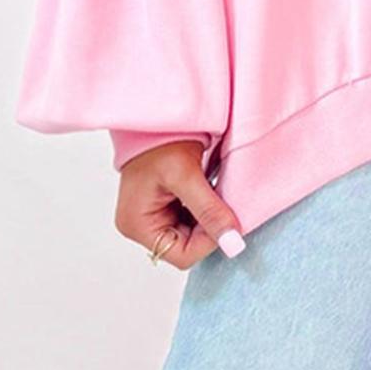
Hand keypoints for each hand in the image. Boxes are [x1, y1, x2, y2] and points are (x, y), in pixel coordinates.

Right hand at [114, 140, 242, 268]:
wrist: (159, 113)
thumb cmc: (161, 139)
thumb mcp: (187, 176)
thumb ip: (209, 211)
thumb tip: (233, 244)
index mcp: (137, 225)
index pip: (182, 255)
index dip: (209, 241)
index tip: (227, 217)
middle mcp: (141, 225)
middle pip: (187, 246)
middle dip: (209, 227)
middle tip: (221, 199)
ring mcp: (152, 216)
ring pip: (192, 233)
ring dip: (208, 216)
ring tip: (213, 190)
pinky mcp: (163, 206)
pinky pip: (191, 218)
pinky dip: (205, 208)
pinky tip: (210, 189)